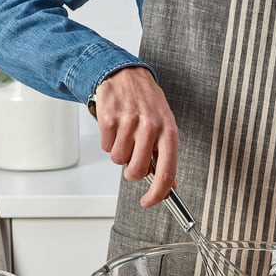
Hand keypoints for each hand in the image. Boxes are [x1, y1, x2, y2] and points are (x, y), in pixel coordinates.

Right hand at [94, 67, 177, 206]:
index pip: (166, 172)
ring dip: (119, 153)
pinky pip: (106, 146)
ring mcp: (129, 122)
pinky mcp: (109, 118)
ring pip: (118, 160)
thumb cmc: (148, 103)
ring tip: (125, 135)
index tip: (149, 201)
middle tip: (133, 157)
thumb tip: (169, 187)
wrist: (127, 74)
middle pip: (136, 171)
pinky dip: (108, 141)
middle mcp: (150, 127)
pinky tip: (116, 127)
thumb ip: (166, 157)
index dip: (157, 193)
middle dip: (131, 171)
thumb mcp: (165, 127)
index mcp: (168, 132)